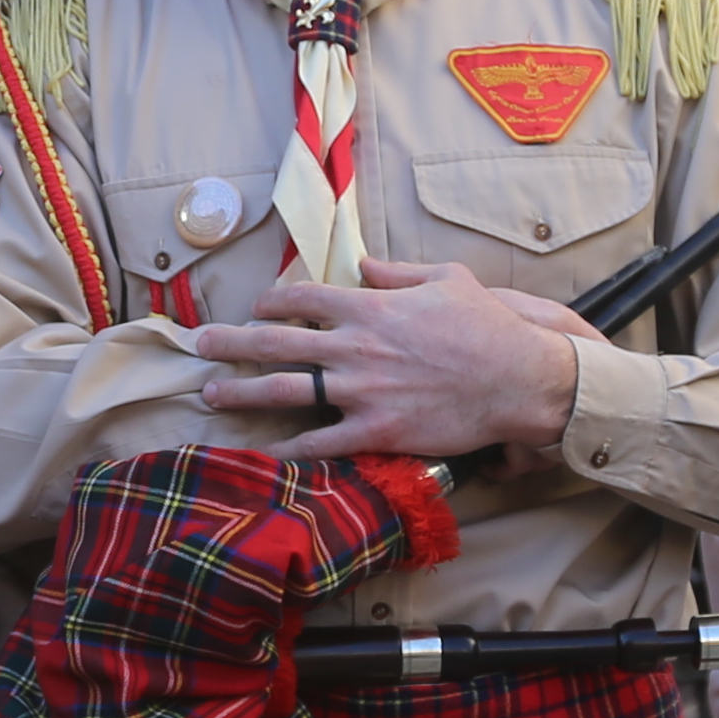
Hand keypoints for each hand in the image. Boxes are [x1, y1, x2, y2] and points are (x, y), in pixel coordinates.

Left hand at [189, 265, 587, 461]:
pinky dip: (287, 449)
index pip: (302, 298)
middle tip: (201, 345)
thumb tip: (364, 264)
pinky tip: (261, 453)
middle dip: (232, 343)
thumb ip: (397, 271)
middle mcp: (355, 346)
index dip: (271, 301)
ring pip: (286, 390)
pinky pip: (320, 442)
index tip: (255, 307)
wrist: (517, 378)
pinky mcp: (377, 430)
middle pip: (276, 343)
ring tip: (211, 395)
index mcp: (369, 306)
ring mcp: (362, 390)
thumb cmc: (487, 325)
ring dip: (242, 392)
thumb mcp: (446, 278)